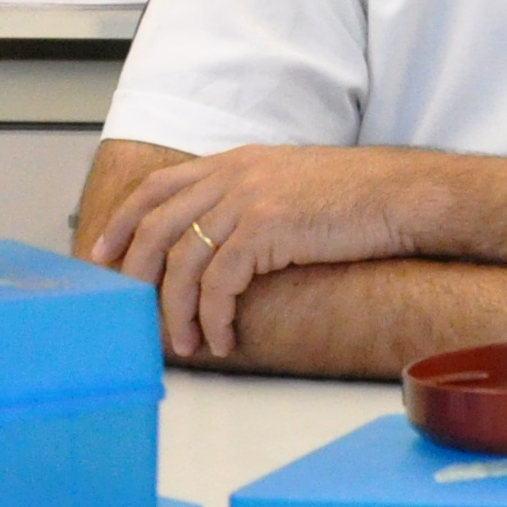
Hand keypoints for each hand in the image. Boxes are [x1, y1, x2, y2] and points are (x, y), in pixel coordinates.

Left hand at [91, 144, 444, 359]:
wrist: (402, 194)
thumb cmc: (359, 196)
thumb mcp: (292, 183)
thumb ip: (251, 197)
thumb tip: (225, 237)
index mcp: (235, 162)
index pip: (157, 186)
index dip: (123, 221)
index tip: (104, 254)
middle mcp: (232, 175)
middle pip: (156, 226)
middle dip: (135, 275)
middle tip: (133, 314)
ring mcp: (247, 199)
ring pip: (182, 262)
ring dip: (177, 311)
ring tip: (185, 344)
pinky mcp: (266, 228)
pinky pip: (219, 283)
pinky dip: (212, 317)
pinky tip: (222, 338)